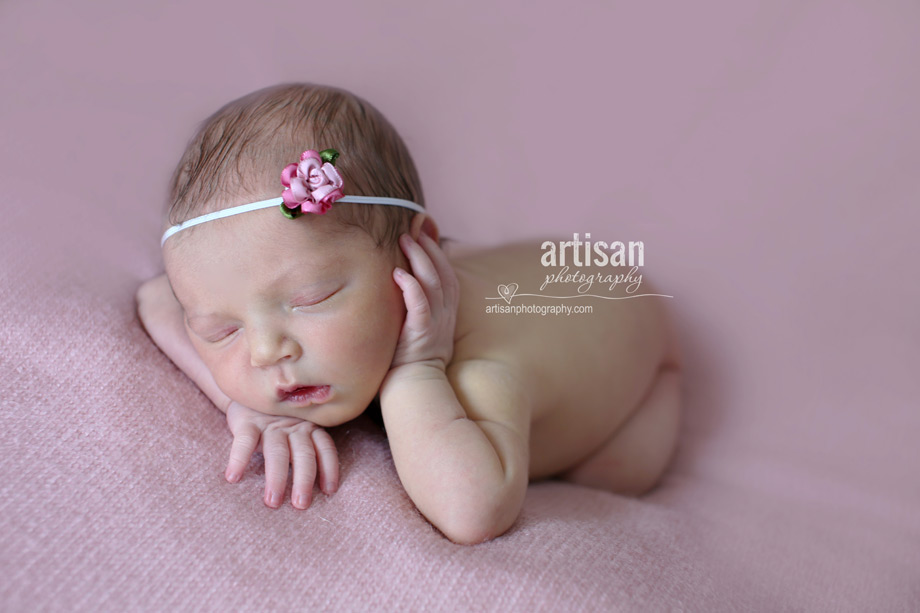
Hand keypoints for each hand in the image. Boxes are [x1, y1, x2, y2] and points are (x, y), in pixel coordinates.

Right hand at [224, 401, 338, 509]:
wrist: (249, 392)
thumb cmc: (278, 420)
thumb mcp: (297, 430)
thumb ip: (306, 450)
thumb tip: (319, 489)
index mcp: (310, 429)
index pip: (325, 448)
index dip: (329, 468)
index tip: (329, 491)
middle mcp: (294, 426)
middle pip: (304, 454)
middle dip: (304, 480)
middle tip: (301, 505)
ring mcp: (271, 424)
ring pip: (278, 452)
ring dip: (276, 478)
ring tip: (272, 501)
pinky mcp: (247, 422)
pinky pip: (245, 441)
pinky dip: (239, 459)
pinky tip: (233, 477)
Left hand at [391, 233, 459, 370]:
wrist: (414, 387)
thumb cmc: (410, 359)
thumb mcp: (422, 330)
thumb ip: (419, 308)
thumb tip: (405, 286)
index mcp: (447, 314)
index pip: (448, 276)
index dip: (439, 254)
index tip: (426, 236)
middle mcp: (445, 316)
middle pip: (442, 274)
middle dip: (429, 249)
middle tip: (413, 231)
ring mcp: (435, 324)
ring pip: (433, 283)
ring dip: (419, 259)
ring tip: (405, 240)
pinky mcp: (421, 333)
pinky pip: (420, 305)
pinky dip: (411, 287)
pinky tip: (399, 273)